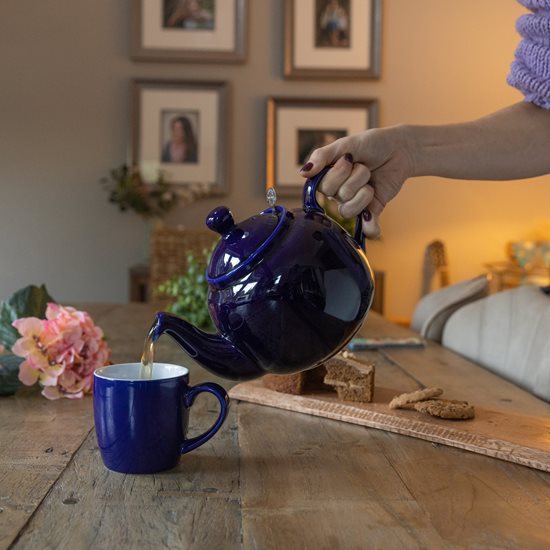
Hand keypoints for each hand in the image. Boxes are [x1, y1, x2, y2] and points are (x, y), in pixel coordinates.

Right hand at [299, 126, 413, 238]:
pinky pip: (367, 228)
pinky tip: (370, 222)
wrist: (399, 148)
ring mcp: (355, 203)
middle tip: (363, 166)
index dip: (337, 174)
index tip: (349, 159)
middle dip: (355, 178)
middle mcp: (338, 193)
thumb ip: (322, 156)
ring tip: (371, 180)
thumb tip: (303, 173)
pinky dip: (369, 228)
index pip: (322, 187)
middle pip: (338, 197)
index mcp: (328, 178)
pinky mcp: (372, 210)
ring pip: (349, 211)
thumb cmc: (370, 144)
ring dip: (364, 193)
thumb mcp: (345, 145)